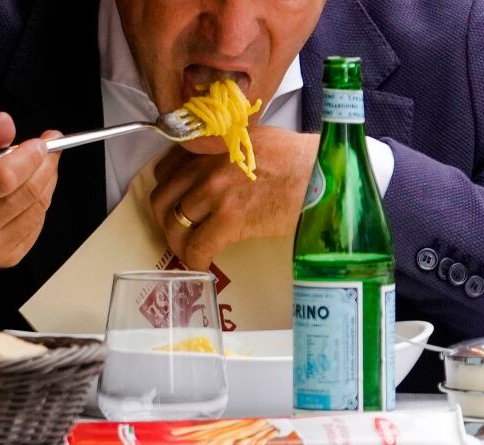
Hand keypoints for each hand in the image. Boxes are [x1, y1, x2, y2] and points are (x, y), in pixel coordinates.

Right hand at [0, 112, 61, 278]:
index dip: (29, 158)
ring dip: (47, 182)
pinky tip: (32, 190)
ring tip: (42, 166)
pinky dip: (41, 202)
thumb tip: (6, 121)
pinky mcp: (9, 258)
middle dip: (46, 165)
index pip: (4, 178)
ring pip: (38, 208)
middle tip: (50, 148)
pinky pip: (38, 223)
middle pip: (27, 193)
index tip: (40, 142)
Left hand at [150, 126, 318, 270]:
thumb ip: (224, 152)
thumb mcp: (252, 140)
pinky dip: (195, 260)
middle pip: (163, 200)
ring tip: (190, 252)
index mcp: (209, 147)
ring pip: (175, 225)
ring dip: (178, 244)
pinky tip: (203, 265)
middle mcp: (205, 167)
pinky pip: (197, 246)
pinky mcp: (230, 219)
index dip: (168, 193)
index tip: (176, 205)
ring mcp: (215, 193)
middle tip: (178, 233)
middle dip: (165, 221)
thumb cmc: (297, 159)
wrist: (321, 175)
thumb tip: (216, 171)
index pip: (165, 171)